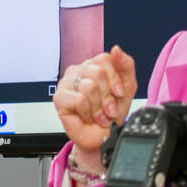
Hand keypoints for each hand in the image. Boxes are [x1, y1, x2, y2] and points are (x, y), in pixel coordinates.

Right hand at [53, 47, 138, 172]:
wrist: (103, 137)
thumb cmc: (111, 114)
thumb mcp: (127, 89)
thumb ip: (126, 66)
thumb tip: (116, 49)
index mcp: (93, 66)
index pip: (105, 59)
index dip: (115, 79)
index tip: (118, 94)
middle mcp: (78, 71)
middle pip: (98, 72)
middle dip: (108, 96)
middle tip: (108, 109)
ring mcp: (67, 83)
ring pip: (89, 86)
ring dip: (98, 107)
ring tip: (98, 115)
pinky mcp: (59, 97)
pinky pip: (80, 100)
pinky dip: (88, 112)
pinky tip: (87, 117)